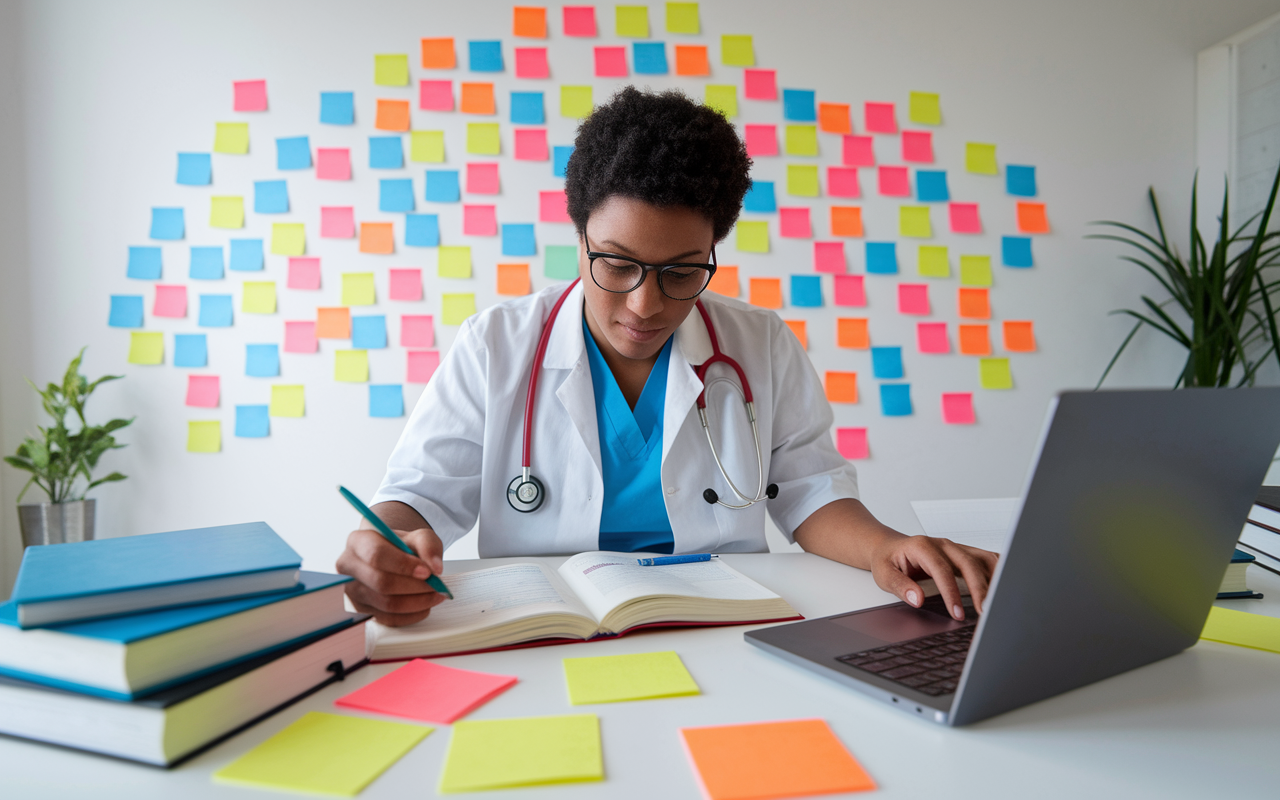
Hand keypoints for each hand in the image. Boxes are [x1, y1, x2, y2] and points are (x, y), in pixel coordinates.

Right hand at [336, 527, 446, 626]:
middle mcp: (348, 566)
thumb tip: (435, 568)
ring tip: (435, 594)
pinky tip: (425, 606)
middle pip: (381, 582)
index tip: (427, 571)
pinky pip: (388, 619)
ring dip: (417, 602)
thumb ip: (428, 545)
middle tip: (436, 585)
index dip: (404, 565)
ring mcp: (352, 591)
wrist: (392, 558)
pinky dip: (411, 615)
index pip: (377, 555)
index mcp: (358, 541)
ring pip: (386, 604)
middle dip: (414, 586)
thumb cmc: (401, 547)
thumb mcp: (417, 536)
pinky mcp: (361, 610)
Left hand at [870, 535, 998, 620]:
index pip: (942, 570)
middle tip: (985, 612)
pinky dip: (999, 571)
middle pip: (968, 563)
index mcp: (922, 546)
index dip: (952, 592)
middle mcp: (943, 544)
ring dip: (995, 579)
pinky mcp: (964, 554)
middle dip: (980, 589)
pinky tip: (1007, 585)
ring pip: (982, 559)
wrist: (889, 547)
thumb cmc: (887, 560)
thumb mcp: (884, 574)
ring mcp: (956, 548)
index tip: (957, 613)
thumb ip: (900, 586)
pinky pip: (986, 559)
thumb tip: (916, 599)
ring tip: (1001, 601)